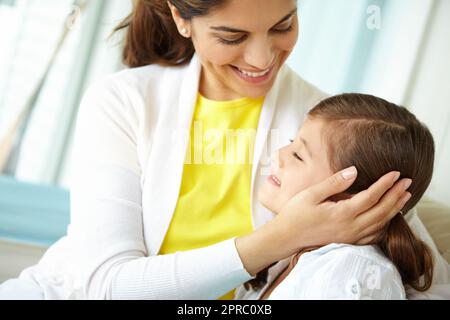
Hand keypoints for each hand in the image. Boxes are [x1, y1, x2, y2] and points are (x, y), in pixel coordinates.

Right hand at [273, 166, 411, 253]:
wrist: (286, 237)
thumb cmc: (296, 213)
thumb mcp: (312, 194)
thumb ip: (334, 183)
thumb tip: (354, 171)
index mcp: (342, 213)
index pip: (371, 196)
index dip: (385, 184)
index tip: (396, 173)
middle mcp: (351, 227)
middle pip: (382, 211)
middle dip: (396, 195)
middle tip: (408, 182)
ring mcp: (351, 236)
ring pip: (381, 224)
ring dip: (394, 209)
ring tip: (403, 197)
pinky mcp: (348, 241)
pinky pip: (373, 235)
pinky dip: (385, 225)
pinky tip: (387, 217)